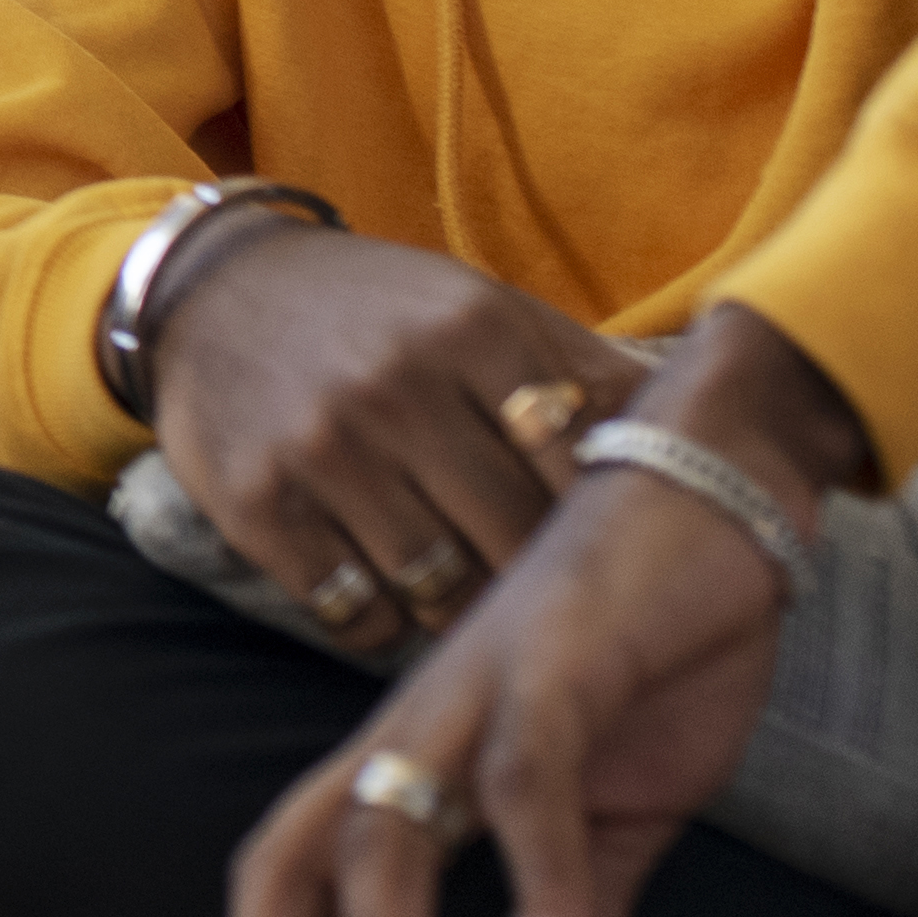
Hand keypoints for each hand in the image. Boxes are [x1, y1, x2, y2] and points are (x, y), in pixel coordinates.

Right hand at [145, 223, 645, 641]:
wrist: (211, 291)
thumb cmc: (374, 310)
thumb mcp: (477, 305)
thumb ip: (580, 366)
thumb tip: (706, 426)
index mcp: (472, 329)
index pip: (576, 465)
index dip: (600, 527)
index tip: (606, 555)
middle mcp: (398, 386)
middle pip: (512, 539)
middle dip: (537, 586)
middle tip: (547, 610)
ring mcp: (322, 448)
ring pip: (437, 589)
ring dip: (463, 617)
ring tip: (473, 610)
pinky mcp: (257, 504)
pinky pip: (353, 612)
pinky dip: (385, 625)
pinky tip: (394, 598)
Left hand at [182, 310, 865, 916]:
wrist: (716, 497)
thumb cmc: (647, 654)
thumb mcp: (605, 821)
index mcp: (409, 762)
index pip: (288, 883)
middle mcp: (411, 729)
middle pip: (290, 863)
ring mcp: (472, 693)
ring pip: (386, 842)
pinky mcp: (556, 665)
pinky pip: (528, 787)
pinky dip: (540, 883)